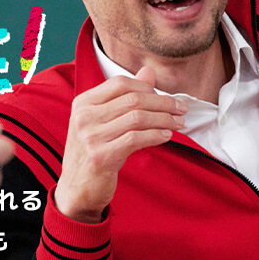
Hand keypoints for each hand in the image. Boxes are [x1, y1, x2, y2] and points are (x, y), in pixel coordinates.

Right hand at [54, 67, 186, 222]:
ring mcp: (90, 136)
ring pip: (137, 118)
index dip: (148, 87)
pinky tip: (166, 136)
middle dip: (163, 103)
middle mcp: (84, 116)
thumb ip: (125, 96)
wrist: (77, 188)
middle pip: (133, 100)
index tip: (167, 97)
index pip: (120, 84)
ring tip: (179, 123)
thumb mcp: (104, 121)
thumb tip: (148, 72)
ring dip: (164, 119)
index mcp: (83, 102)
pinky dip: (156, 135)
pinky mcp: (100, 156)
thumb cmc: (93, 151)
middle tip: (181, 109)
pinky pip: (135, 139)